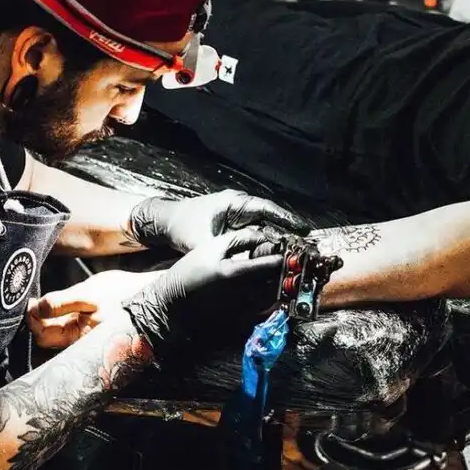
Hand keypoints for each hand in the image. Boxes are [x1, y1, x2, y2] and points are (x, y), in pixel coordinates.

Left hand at [27, 270, 159, 349]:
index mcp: (80, 338)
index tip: (30, 303)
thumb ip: (61, 302)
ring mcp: (88, 337)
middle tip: (36, 301)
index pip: (43, 336)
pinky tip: (65, 304)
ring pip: (58, 332)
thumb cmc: (124, 293)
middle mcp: (83, 343)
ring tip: (50, 301)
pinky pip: (71, 327)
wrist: (154, 294)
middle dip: (39, 319)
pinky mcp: (94, 329)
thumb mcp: (89, 293)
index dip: (32, 319)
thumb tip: (36, 309)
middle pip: (48, 337)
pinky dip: (62, 316)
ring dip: (50, 317)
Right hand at [124, 229, 281, 358]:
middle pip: (279, 281)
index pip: (273, 263)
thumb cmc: (191, 271)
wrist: (175, 301)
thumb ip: (240, 239)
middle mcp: (246, 293)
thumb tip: (262, 234)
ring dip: (283, 284)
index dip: (285, 254)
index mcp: (238, 273)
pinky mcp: (243, 317)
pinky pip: (266, 307)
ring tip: (284, 272)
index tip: (289, 247)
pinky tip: (271, 286)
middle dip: (288, 270)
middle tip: (292, 259)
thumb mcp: (212, 247)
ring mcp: (245, 307)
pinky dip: (273, 296)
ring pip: (276, 295)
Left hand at [129, 189, 307, 253]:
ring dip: (276, 243)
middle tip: (304, 247)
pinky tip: (272, 261)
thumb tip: (236, 266)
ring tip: (294, 256)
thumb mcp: (200, 240)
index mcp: (234, 203)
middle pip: (270, 220)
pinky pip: (254, 239)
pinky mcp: (234, 231)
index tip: (303, 229)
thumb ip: (220, 252)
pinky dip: (263, 248)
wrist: (165, 223)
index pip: (266, 209)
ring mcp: (237, 219)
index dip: (286, 219)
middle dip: (286, 233)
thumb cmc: (182, 225)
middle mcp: (239, 209)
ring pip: (263, 230)